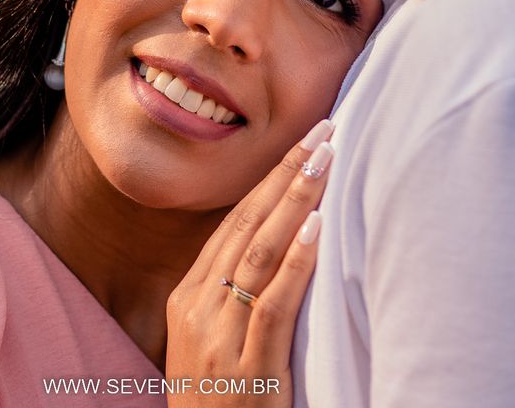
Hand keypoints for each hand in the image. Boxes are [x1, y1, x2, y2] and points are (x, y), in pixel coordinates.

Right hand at [165, 119, 334, 406]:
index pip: (234, 222)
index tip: (300, 145)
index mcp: (189, 295)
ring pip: (260, 252)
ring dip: (295, 200)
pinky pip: (272, 303)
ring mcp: (218, 336)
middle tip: (321, 133)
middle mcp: (198, 306)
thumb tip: (274, 239)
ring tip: (325, 160)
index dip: (268, 180)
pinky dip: (295, 262)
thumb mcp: (208, 338)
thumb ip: (230, 291)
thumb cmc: (214, 397)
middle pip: (247, 224)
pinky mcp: (245, 368)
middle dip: (286, 174)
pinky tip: (315, 227)